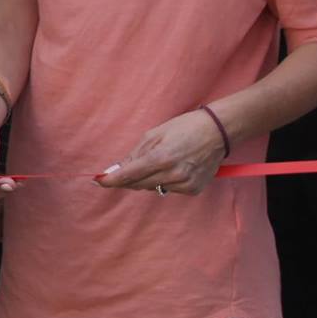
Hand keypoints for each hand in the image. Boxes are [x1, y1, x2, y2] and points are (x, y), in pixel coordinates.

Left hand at [98, 109, 228, 195]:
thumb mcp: (154, 134)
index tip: (99, 181)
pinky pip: (169, 189)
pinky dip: (165, 181)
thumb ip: (135, 153)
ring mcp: (185, 184)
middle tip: (119, 172)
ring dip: (148, 179)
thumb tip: (117, 169)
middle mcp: (173, 174)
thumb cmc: (184, 127)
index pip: (129, 175)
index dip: (112, 180)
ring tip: (159, 161)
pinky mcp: (194, 189)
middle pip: (139, 184)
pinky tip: (173, 168)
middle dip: (127, 179)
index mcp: (161, 158)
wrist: (217, 132)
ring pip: (154, 188)